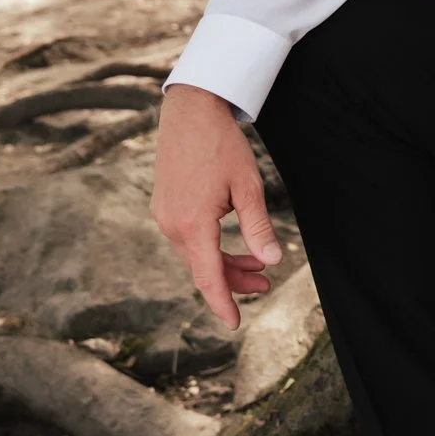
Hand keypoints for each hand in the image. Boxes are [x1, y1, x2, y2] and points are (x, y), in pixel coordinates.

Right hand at [151, 83, 284, 329]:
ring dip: (224, 262)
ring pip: (196, 254)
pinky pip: (188, 238)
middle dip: (233, 281)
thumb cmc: (221, 146)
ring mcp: (164, 215)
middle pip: (203, 268)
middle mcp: (171, 225)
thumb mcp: (248, 187)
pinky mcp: (164, 206)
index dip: (223, 303)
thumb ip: (258, 227)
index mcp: (192, 225)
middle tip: (265, 285)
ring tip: (257, 266)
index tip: (234, 324)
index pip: (208, 277)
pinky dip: (210, 246)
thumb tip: (271, 260)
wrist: (190, 111)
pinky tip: (232, 242)